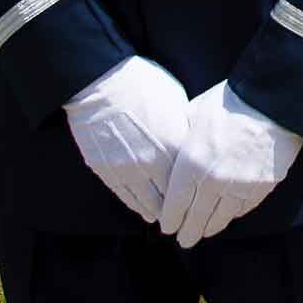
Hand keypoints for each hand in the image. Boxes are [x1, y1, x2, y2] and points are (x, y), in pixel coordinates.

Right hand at [62, 56, 191, 222]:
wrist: (101, 83)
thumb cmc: (144, 85)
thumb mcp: (176, 102)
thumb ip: (183, 131)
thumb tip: (192, 146)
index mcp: (172, 144)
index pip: (188, 181)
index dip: (195, 194)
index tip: (201, 202)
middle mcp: (150, 162)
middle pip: (168, 198)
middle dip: (176, 211)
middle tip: (184, 219)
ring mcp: (126, 169)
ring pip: (145, 202)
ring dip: (155, 212)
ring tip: (163, 218)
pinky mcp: (105, 170)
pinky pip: (124, 196)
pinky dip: (135, 205)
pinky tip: (143, 209)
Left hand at [159, 81, 302, 248]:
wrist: (272, 100)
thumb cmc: (229, 101)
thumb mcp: (194, 114)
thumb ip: (182, 138)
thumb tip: (173, 148)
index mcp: (191, 163)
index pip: (175, 204)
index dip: (170, 219)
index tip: (167, 227)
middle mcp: (213, 181)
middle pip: (197, 217)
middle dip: (188, 232)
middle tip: (184, 241)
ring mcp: (239, 186)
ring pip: (221, 217)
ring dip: (211, 228)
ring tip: (205, 232)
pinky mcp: (262, 186)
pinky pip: (244, 208)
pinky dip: (233, 214)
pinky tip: (229, 216)